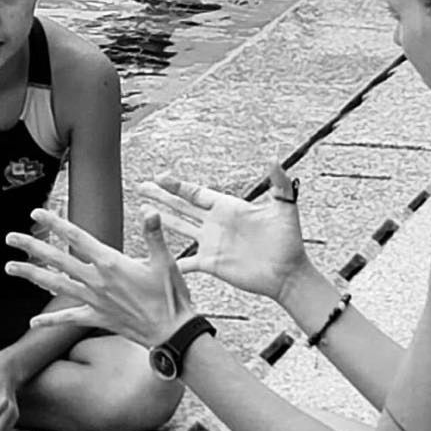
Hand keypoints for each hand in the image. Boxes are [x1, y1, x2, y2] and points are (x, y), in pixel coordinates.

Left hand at [5, 207, 194, 347]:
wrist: (171, 333)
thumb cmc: (171, 297)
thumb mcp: (166, 261)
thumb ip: (154, 234)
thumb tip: (149, 210)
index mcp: (112, 263)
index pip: (77, 238)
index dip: (56, 223)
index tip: (38, 213)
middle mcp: (97, 281)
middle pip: (57, 260)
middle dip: (32, 247)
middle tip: (11, 238)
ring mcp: (94, 300)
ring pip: (56, 286)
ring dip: (32, 276)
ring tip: (11, 268)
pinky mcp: (97, 318)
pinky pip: (69, 318)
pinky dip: (50, 320)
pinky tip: (34, 321)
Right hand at [139, 162, 308, 300]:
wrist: (288, 273)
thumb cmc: (289, 240)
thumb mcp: (285, 207)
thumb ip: (279, 182)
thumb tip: (274, 158)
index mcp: (228, 207)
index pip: (197, 193)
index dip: (178, 185)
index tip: (160, 176)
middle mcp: (215, 223)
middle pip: (182, 206)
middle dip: (162, 196)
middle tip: (141, 186)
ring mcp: (211, 243)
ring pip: (179, 228)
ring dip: (161, 220)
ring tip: (142, 210)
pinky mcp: (211, 263)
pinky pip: (186, 262)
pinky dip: (170, 260)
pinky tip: (154, 258)